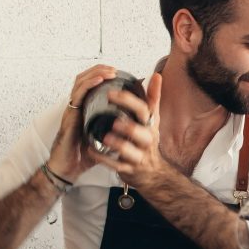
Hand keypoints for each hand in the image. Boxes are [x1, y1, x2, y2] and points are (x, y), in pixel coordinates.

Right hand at [48, 65, 118, 181]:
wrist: (68, 168)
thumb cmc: (83, 155)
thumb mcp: (103, 139)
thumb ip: (113, 130)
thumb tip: (131, 127)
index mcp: (84, 110)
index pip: (90, 85)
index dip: (101, 76)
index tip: (117, 73)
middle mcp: (77, 106)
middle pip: (84, 79)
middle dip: (99, 70)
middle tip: (115, 69)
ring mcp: (72, 109)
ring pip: (80, 82)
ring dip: (96, 74)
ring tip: (110, 71)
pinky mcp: (70, 115)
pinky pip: (77, 95)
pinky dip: (88, 85)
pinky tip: (99, 80)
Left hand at [88, 73, 167, 188]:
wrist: (153, 173)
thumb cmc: (147, 142)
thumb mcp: (153, 120)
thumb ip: (153, 98)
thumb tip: (156, 75)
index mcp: (149, 125)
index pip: (143, 110)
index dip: (127, 101)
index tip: (110, 93)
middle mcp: (146, 140)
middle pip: (139, 131)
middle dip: (127, 126)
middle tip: (112, 120)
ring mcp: (137, 156)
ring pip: (127, 150)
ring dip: (115, 143)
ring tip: (104, 137)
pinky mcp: (128, 169)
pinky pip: (114, 164)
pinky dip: (102, 158)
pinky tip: (91, 150)